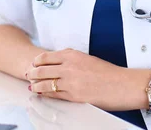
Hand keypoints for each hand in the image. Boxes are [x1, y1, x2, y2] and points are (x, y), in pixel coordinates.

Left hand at [25, 48, 141, 110]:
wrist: (123, 84)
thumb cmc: (109, 73)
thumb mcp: (88, 59)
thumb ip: (72, 59)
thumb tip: (60, 62)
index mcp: (73, 55)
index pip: (47, 57)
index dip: (37, 61)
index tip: (33, 63)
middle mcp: (69, 67)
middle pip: (43, 69)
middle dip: (33, 73)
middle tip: (28, 75)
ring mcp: (70, 82)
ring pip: (46, 83)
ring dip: (36, 85)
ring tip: (31, 86)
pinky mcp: (74, 96)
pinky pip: (54, 95)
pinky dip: (46, 94)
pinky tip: (42, 94)